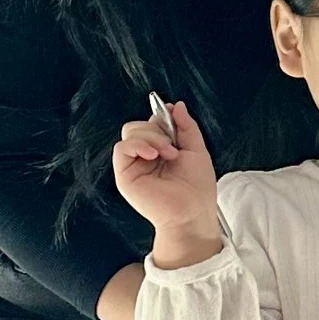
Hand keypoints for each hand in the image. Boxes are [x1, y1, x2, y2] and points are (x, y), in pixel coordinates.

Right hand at [110, 99, 220, 257]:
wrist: (192, 213)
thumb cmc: (197, 189)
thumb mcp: (196, 149)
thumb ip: (186, 126)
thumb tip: (175, 106)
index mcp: (161, 150)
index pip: (153, 123)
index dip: (162, 118)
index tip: (174, 118)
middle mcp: (145, 157)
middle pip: (139, 125)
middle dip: (157, 128)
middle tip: (173, 148)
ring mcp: (134, 166)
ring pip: (130, 132)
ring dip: (152, 137)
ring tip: (168, 154)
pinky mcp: (125, 176)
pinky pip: (121, 148)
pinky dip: (137, 145)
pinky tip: (152, 155)